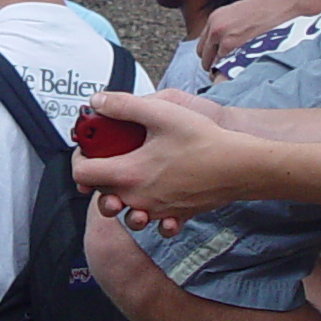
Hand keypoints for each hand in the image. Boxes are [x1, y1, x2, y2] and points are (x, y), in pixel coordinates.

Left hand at [72, 90, 253, 232]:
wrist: (241, 167)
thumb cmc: (204, 139)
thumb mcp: (161, 112)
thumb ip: (124, 105)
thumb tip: (98, 101)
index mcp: (129, 174)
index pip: (83, 174)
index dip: (79, 158)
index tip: (89, 145)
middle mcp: (137, 199)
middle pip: (100, 194)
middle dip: (99, 174)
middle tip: (110, 155)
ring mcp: (156, 211)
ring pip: (123, 209)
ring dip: (120, 193)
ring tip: (132, 173)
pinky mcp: (174, 215)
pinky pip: (151, 219)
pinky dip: (147, 208)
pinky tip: (155, 192)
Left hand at [198, 0, 294, 66]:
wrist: (278, 4)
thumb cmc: (264, 9)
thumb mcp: (238, 14)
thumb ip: (226, 27)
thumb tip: (223, 45)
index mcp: (215, 17)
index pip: (203, 42)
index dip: (208, 54)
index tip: (215, 61)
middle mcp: (214, 26)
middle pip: (203, 53)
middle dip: (210, 63)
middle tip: (220, 70)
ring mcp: (221, 35)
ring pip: (211, 60)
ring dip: (219, 67)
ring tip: (229, 71)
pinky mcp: (231, 43)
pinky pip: (222, 63)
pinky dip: (228, 68)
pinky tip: (236, 68)